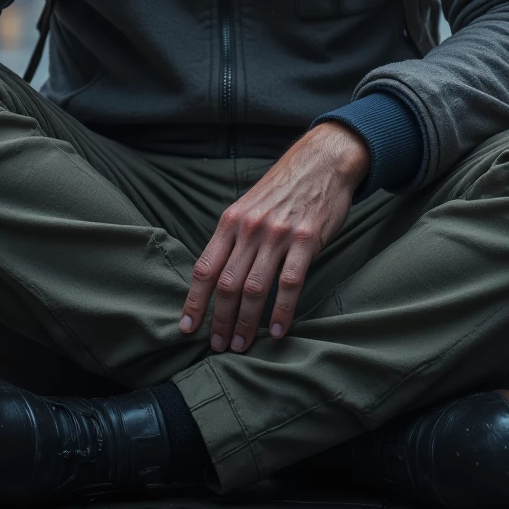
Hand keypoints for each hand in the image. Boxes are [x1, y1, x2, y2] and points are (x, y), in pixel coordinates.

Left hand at [179, 123, 369, 353]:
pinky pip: (289, 283)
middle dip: (219, 321)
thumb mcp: (249, 206)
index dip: (193, 301)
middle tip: (218, 347)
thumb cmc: (284, 188)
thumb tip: (217, 275)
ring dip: (246, 323)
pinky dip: (281, 311)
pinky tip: (277, 331)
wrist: (321, 161)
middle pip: (226, 284)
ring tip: (242, 346)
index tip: (187, 328)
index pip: (204, 268)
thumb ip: (234, 237)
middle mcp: (249, 229)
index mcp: (231, 221)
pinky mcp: (305, 240)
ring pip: (254, 288)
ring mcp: (277, 235)